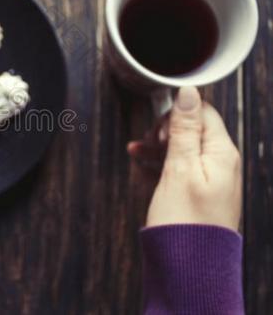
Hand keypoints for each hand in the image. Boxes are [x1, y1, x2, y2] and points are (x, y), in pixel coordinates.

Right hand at [128, 87, 241, 230]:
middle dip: (165, 130)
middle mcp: (221, 163)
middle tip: (148, 142)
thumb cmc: (185, 221)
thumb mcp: (180, 168)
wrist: (187, 265)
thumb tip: (188, 94)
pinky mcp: (198, 191)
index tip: (156, 126)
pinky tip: (143, 165)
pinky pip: (180, 166)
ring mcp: (210, 178)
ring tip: (137, 152)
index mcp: (222, 152)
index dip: (176, 113)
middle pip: (192, 129)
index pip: (203, 112)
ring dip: (158, 146)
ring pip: (182, 147)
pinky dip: (161, 162)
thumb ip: (184, 129)